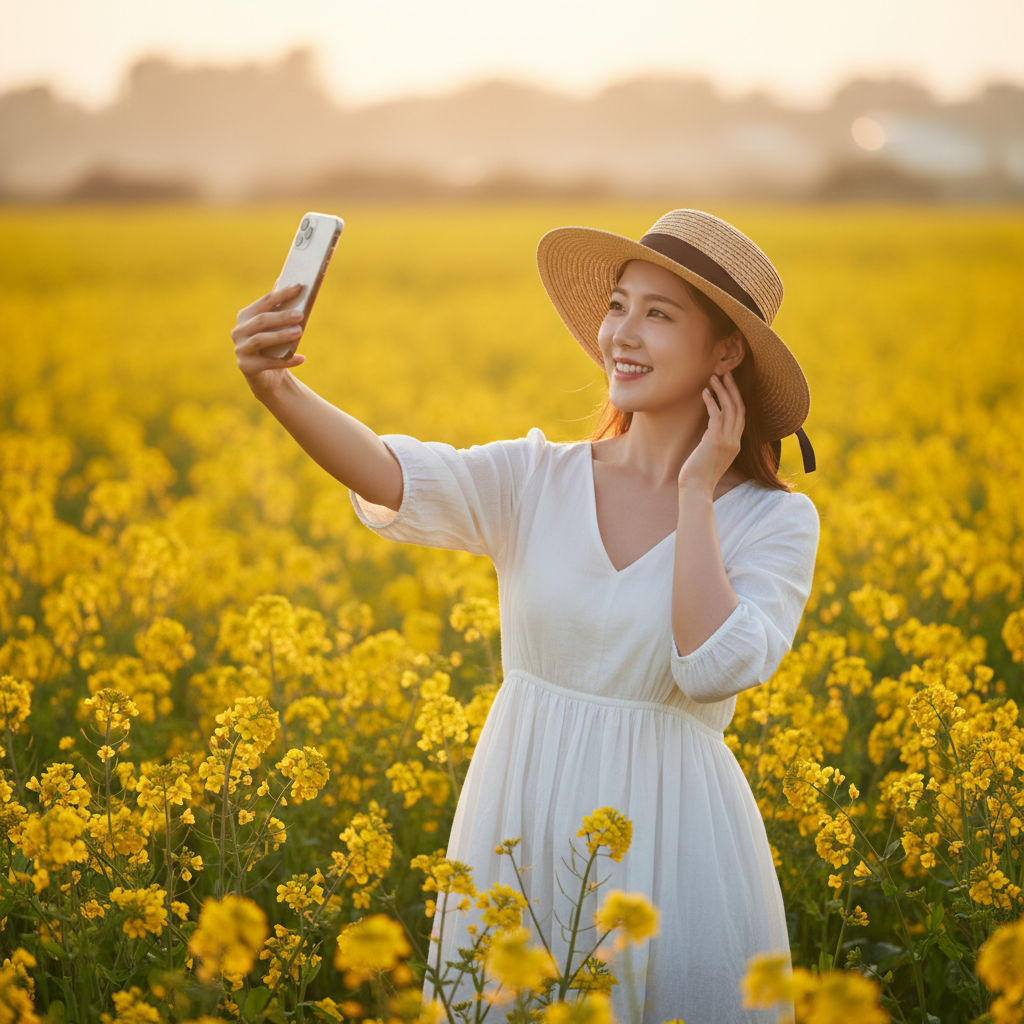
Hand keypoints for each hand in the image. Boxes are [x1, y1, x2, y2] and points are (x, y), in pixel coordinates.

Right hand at [231, 283, 306, 399]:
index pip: (264, 302)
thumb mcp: (276, 326)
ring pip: (260, 340)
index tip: (299, 287)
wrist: (268, 377)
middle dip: (281, 316)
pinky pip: (268, 363)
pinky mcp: (246, 367)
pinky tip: (301, 358)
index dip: (281, 294)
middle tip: (300, 315)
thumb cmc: (273, 347)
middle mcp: (238, 331)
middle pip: (261, 320)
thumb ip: (278, 307)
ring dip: (281, 335)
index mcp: (245, 316)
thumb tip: (285, 280)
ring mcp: (240, 349)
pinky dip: (287, 361)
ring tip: (299, 332)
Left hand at [677, 370, 744, 493]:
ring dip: (722, 391)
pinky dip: (711, 402)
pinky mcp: (716, 441)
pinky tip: (704, 393)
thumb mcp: (709, 455)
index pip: (741, 416)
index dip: (737, 398)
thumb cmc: (698, 475)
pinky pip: (717, 415)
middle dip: (733, 388)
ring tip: (714, 377)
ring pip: (730, 408)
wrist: (696, 489)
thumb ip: (713, 441)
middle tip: (726, 372)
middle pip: (739, 408)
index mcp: (735, 444)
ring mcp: (727, 441)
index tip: (730, 384)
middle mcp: (735, 441)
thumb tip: (708, 431)